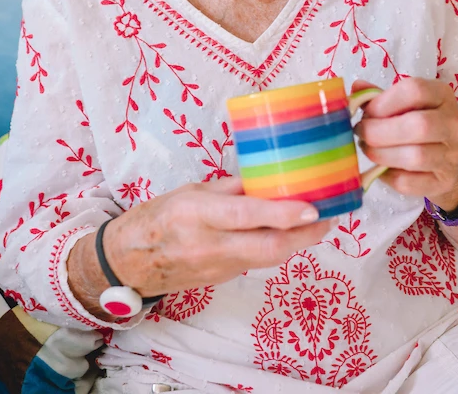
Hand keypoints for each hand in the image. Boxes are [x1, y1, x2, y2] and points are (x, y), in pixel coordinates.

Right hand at [70, 177, 332, 311]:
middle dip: (305, 235)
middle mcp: (210, 244)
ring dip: (296, 242)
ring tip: (318, 221)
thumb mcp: (192, 191)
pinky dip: (277, 248)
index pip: (246, 217)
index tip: (312, 207)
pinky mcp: (223, 279)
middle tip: (330, 216)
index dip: (282, 214)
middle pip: (268, 249)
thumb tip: (270, 178)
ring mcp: (218, 267)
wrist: (127, 263)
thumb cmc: (158, 217)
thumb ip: (233, 188)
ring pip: (268, 259)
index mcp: (198, 214)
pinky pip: (257, 263)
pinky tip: (289, 233)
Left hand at [352, 77, 457, 211]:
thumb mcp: (405, 104)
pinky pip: (408, 181)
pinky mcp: (442, 182)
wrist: (452, 160)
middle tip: (361, 133)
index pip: (415, 91)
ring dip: (381, 154)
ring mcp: (451, 155)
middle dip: (379, 131)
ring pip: (414, 156)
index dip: (384, 102)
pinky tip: (381, 168)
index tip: (367, 112)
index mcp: (442, 95)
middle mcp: (453, 124)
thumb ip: (380, 96)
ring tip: (368, 149)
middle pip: (418, 125)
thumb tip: (356, 88)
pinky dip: (387, 176)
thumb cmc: (421, 124)